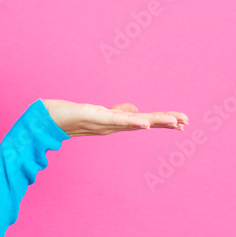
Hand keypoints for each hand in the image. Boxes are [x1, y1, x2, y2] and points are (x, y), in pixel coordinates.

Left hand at [42, 99, 187, 136]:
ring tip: (174, 122)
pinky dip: (132, 122)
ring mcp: (106, 123)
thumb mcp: (101, 113)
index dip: (163, 121)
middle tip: (186, 122)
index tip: (182, 122)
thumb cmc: (73, 116)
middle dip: (165, 122)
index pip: (145, 121)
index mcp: (117, 123)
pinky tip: (145, 123)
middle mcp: (114, 126)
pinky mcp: (96, 118)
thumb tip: (135, 110)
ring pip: (135, 122)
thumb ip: (119, 112)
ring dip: (155, 121)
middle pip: (145, 123)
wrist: (49, 120)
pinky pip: (117, 121)